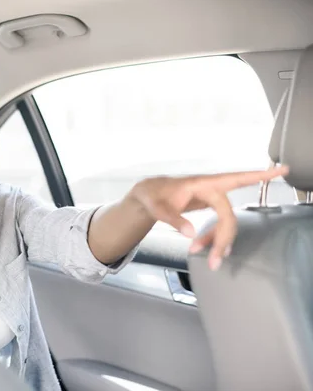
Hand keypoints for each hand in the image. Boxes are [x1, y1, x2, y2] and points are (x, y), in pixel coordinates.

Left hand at [130, 166, 288, 269]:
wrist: (148, 196)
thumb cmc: (152, 196)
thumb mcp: (156, 208)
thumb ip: (172, 219)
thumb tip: (190, 233)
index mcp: (202, 184)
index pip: (235, 181)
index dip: (259, 176)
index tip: (282, 170)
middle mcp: (211, 190)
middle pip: (228, 215)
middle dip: (224, 237)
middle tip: (216, 260)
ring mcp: (211, 199)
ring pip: (225, 222)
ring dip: (218, 240)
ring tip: (202, 256)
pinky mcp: (209, 207)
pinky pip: (219, 224)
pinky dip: (213, 238)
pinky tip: (202, 247)